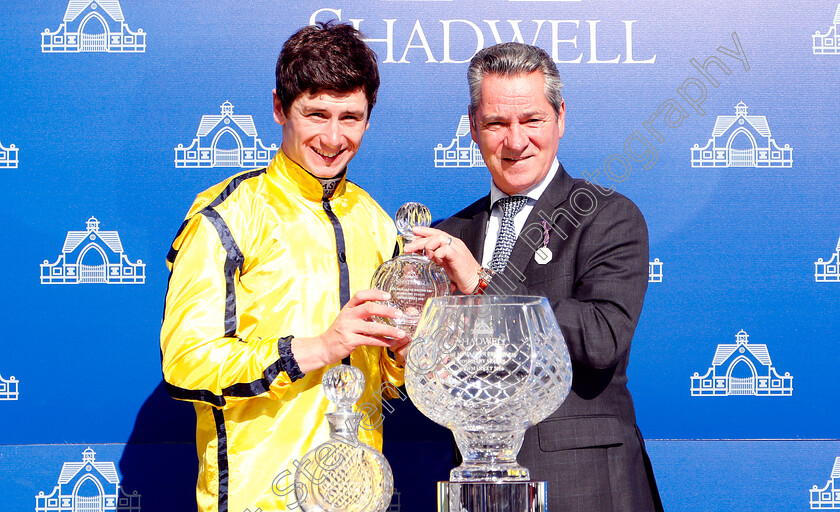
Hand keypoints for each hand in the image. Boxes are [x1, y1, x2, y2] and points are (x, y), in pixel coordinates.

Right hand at [292, 289, 409, 372]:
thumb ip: (362, 314)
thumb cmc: (339, 332)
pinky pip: (370, 340)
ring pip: (372, 327)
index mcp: (348, 308)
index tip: (388, 295)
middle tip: (400, 314)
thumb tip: (382, 311)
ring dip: (389, 330)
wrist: (323, 347)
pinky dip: (382, 342)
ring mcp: (348, 328)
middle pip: (369, 308)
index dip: (375, 293)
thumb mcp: (347, 318)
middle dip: (387, 311)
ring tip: (401, 333)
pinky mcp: (350, 341)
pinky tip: (391, 342)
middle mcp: (348, 316)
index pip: (361, 295)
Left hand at [403, 226, 480, 293]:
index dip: (424, 231)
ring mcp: (456, 248)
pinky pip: (444, 249)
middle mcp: (454, 243)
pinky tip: (437, 261)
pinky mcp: (457, 255)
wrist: (476, 281)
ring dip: (428, 246)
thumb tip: (424, 259)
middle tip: (408, 247)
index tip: (414, 232)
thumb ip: (437, 259)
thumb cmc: (462, 275)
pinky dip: (437, 254)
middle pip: (434, 235)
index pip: (436, 233)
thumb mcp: (445, 265)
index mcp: (451, 245)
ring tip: (426, 256)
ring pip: (438, 238)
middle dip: (419, 240)